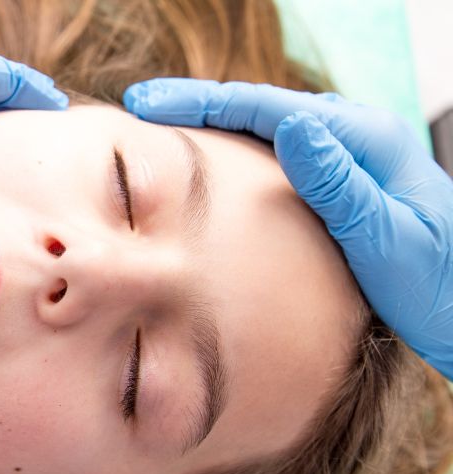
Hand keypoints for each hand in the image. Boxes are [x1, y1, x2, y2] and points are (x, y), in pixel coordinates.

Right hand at [124, 78, 452, 376]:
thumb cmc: (438, 283)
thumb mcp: (387, 238)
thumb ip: (339, 183)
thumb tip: (293, 126)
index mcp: (364, 138)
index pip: (268, 107)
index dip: (201, 102)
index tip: (147, 105)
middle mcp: (353, 137)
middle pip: (259, 107)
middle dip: (195, 104)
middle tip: (138, 109)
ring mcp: (344, 157)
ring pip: (263, 127)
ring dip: (210, 123)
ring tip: (157, 127)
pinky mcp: (337, 182)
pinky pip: (273, 154)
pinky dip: (231, 149)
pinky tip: (204, 163)